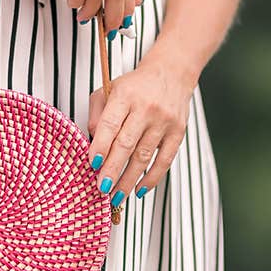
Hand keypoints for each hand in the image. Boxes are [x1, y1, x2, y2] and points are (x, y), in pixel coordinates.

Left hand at [86, 53, 196, 205]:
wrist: (171, 73)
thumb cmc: (135, 86)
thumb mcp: (109, 90)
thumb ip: (97, 115)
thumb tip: (92, 144)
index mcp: (125, 95)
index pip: (110, 124)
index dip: (101, 146)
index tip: (93, 164)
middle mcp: (146, 108)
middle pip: (127, 144)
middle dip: (113, 170)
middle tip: (102, 189)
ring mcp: (164, 121)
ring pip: (144, 156)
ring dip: (129, 180)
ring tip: (116, 196)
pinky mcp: (178, 132)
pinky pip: (165, 160)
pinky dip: (152, 177)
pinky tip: (140, 189)